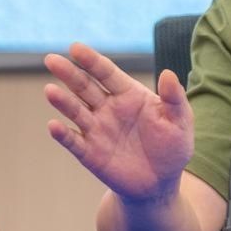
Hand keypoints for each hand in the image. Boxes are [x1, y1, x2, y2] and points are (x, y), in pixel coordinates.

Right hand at [44, 42, 193, 202]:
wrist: (160, 183)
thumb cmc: (172, 146)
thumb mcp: (181, 121)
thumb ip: (175, 98)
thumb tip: (169, 73)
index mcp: (129, 94)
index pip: (107, 73)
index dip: (92, 60)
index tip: (75, 48)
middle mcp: (108, 108)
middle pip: (85, 87)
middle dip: (69, 73)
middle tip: (51, 60)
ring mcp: (97, 130)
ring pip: (76, 111)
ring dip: (63, 101)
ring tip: (50, 90)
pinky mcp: (90, 153)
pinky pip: (74, 142)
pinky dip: (63, 134)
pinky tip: (54, 125)